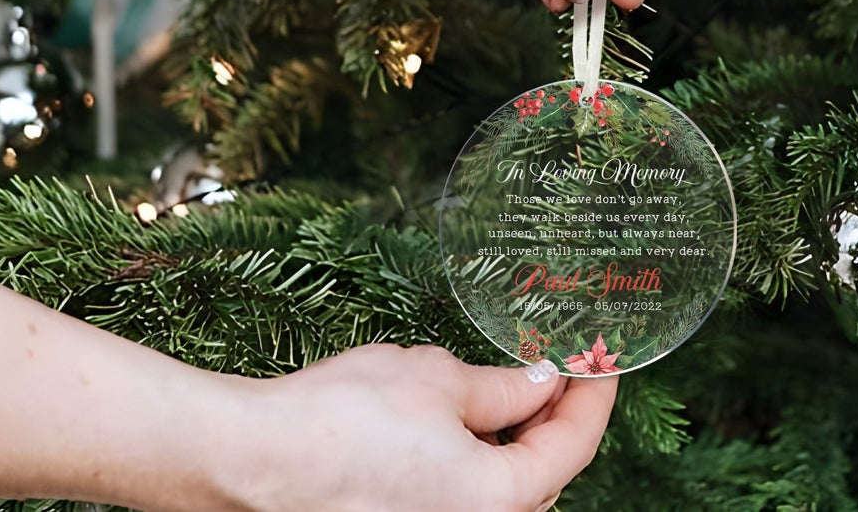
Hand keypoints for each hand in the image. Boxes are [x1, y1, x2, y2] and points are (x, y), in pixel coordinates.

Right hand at [0, 265, 614, 511]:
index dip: (594, 397)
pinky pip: (461, 499)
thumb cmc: (341, 418)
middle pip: (543, 480)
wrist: (252, 459)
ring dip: (519, 444)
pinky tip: (471, 419)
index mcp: (495, 501)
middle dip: (561, 423)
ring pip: (503, 494)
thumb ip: (502, 387)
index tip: (605, 360)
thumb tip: (542, 381)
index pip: (572, 448)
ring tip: (524, 386)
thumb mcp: (438, 379)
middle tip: (570, 367)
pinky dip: (478, 463)